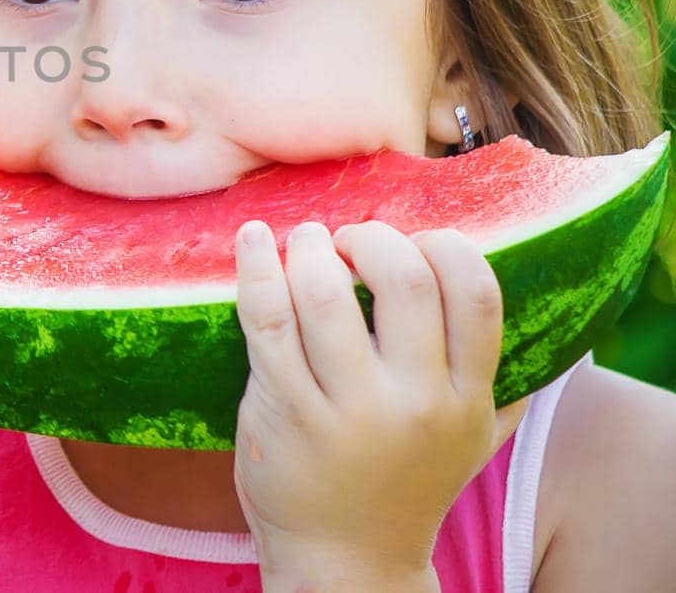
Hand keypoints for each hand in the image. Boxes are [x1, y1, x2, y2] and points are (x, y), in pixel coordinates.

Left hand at [231, 220, 527, 589]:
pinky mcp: (283, 409)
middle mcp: (412, 403)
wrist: (345, 564)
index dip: (444, 245)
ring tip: (306, 240)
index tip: (413, 239)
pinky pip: (266, 320)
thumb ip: (502, 384)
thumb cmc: (404, 485)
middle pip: (404, 282)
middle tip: (349, 238)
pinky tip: (254, 240)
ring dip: (311, 248)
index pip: (476, 295)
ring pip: (324, 295)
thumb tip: (545, 325)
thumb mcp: (471, 441)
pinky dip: (256, 268)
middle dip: (374, 239)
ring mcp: (345, 409)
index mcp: (465, 400)